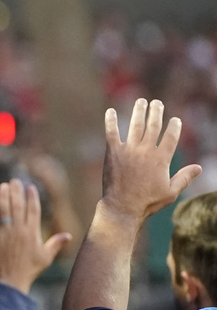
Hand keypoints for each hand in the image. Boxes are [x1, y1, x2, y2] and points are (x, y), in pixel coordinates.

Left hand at [0, 178, 70, 292]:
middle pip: (17, 206)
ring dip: (3, 196)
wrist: (10, 281)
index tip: (29, 187)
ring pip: (4, 210)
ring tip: (3, 186)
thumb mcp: (45, 257)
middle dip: (16, 192)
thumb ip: (56, 243)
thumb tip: (68, 236)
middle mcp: (18, 230)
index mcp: (32, 233)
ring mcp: (5, 233)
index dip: (31, 197)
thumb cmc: (29, 270)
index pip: (33, 210)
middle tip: (15, 180)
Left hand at [100, 98, 198, 222]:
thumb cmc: (147, 202)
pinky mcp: (113, 153)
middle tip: (156, 103)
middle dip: (156, 112)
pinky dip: (111, 121)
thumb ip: (184, 177)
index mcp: (161, 159)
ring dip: (139, 111)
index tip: (175, 120)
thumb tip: (199, 167)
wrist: (122, 208)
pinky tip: (110, 111)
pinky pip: (111, 133)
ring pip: (135, 125)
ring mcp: (129, 150)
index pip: (171, 136)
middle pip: (154, 125)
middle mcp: (146, 151)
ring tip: (141, 101)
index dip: (174, 126)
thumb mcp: (171, 192)